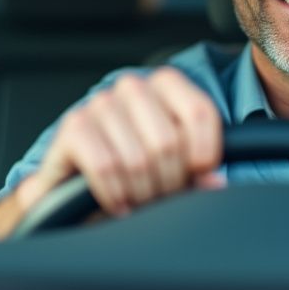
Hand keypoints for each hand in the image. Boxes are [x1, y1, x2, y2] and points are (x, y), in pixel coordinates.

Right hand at [0, 67, 222, 242]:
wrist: (73, 189)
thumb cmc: (132, 173)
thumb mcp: (172, 167)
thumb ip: (198, 171)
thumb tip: (215, 182)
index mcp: (165, 85)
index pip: (199, 112)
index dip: (204, 154)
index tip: (198, 176)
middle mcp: (132, 87)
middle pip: (168, 141)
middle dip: (168, 182)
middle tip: (161, 197)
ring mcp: (100, 103)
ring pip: (137, 158)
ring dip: (141, 193)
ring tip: (138, 200)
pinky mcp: (73, 127)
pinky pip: (105, 167)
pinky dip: (115, 194)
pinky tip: (118, 204)